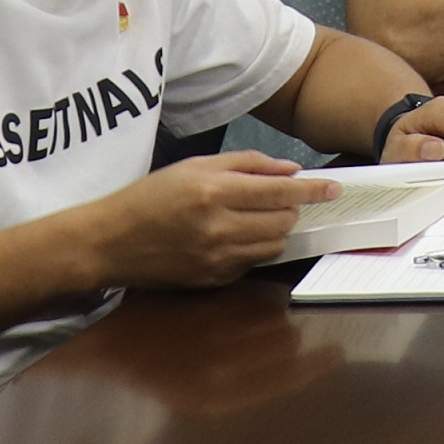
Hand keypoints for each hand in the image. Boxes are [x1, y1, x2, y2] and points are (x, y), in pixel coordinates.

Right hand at [74, 152, 329, 288]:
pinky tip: (233, 237)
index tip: (335, 188)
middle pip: (284, 221)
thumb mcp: (194, 166)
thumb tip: (291, 169)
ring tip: (255, 218)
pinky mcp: (212, 279)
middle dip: (290, 208)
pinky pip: (252, 263)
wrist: (108, 242)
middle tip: (277, 199)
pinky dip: (253, 249)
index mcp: (213, 192)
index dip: (313, 189)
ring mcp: (216, 258)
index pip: (281, 191)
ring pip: (274, 246)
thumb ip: (247, 163)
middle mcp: (218, 227)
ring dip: (276, 230)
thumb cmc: (150, 197)